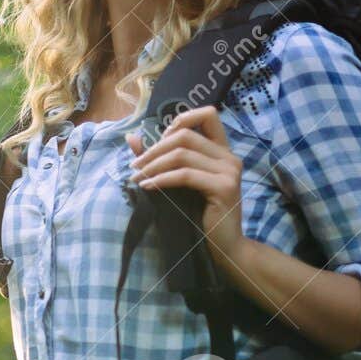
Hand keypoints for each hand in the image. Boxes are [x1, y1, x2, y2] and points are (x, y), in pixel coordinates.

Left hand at [127, 105, 251, 277]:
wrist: (225, 245)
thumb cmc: (200, 214)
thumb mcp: (178, 182)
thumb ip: (159, 158)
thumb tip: (131, 138)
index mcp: (222, 150)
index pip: (208, 114)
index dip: (180, 120)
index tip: (159, 140)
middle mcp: (229, 156)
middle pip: (185, 135)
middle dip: (154, 149)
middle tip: (135, 166)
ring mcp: (229, 171)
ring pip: (182, 154)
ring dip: (153, 165)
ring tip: (137, 178)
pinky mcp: (224, 187)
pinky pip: (185, 175)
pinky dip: (162, 179)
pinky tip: (148, 187)